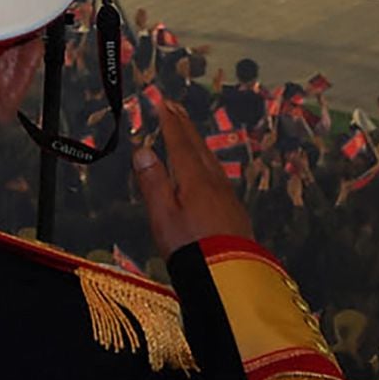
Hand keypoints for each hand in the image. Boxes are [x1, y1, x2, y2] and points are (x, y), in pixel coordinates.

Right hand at [133, 97, 253, 252]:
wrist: (228, 275)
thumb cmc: (190, 247)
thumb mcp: (162, 215)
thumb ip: (153, 182)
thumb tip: (143, 151)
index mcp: (194, 180)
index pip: (180, 144)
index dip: (171, 123)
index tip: (163, 104)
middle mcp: (214, 183)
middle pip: (198, 148)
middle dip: (185, 126)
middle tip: (176, 107)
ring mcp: (228, 196)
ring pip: (211, 160)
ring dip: (198, 142)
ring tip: (189, 131)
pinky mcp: (235, 210)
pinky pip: (219, 174)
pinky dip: (208, 160)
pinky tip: (208, 167)